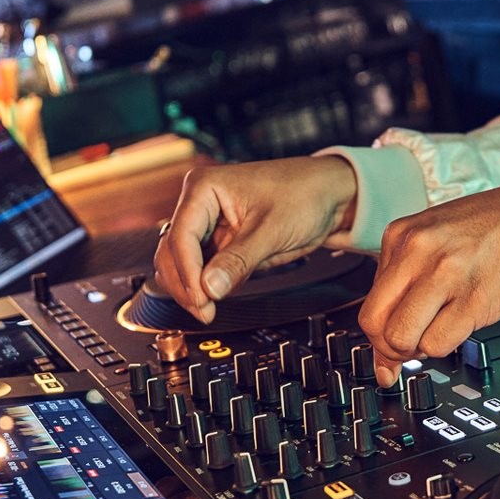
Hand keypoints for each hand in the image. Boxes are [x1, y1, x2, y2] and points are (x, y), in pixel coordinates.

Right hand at [153, 156, 357, 321]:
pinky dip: (204, 286)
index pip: (181, 237)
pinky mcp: (219, 243)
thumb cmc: (304, 194)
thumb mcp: (272, 229)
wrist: (328, 195)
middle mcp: (199, 205)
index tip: (202, 299)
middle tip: (205, 311)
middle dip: (185, 285)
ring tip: (210, 308)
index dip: (188, 273)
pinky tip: (216, 298)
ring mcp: (208, 225)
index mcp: (204, 188)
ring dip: (190, 288)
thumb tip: (210, 288)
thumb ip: (239, 260)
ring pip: (180, 264)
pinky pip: (200, 269)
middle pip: (172, 253)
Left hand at [357, 181, 499, 385]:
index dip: (378, 335)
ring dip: (417, 350)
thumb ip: (408, 281)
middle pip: (374, 324)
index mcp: (402, 235)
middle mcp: (418, 250)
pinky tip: (458, 329)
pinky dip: (444, 347)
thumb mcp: (437, 239)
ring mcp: (446, 274)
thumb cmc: (495, 229)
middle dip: (389, 347)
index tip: (390, 347)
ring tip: (437, 334)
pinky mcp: (475, 298)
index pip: (368, 304)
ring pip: (401, 338)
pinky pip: (438, 343)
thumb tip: (386, 341)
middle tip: (410, 347)